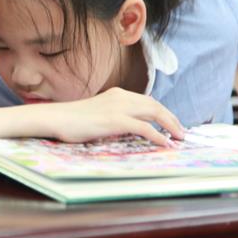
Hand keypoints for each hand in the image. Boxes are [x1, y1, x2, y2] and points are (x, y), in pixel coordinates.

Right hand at [46, 87, 183, 146]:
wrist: (56, 118)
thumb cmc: (72, 120)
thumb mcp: (97, 113)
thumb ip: (113, 116)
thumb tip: (128, 128)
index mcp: (117, 94)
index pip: (147, 101)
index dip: (163, 112)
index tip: (171, 123)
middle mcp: (121, 97)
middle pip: (155, 105)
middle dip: (171, 118)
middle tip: (181, 132)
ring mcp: (119, 107)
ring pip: (154, 113)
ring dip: (170, 125)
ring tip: (179, 138)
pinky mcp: (115, 120)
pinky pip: (144, 128)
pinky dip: (158, 136)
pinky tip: (165, 144)